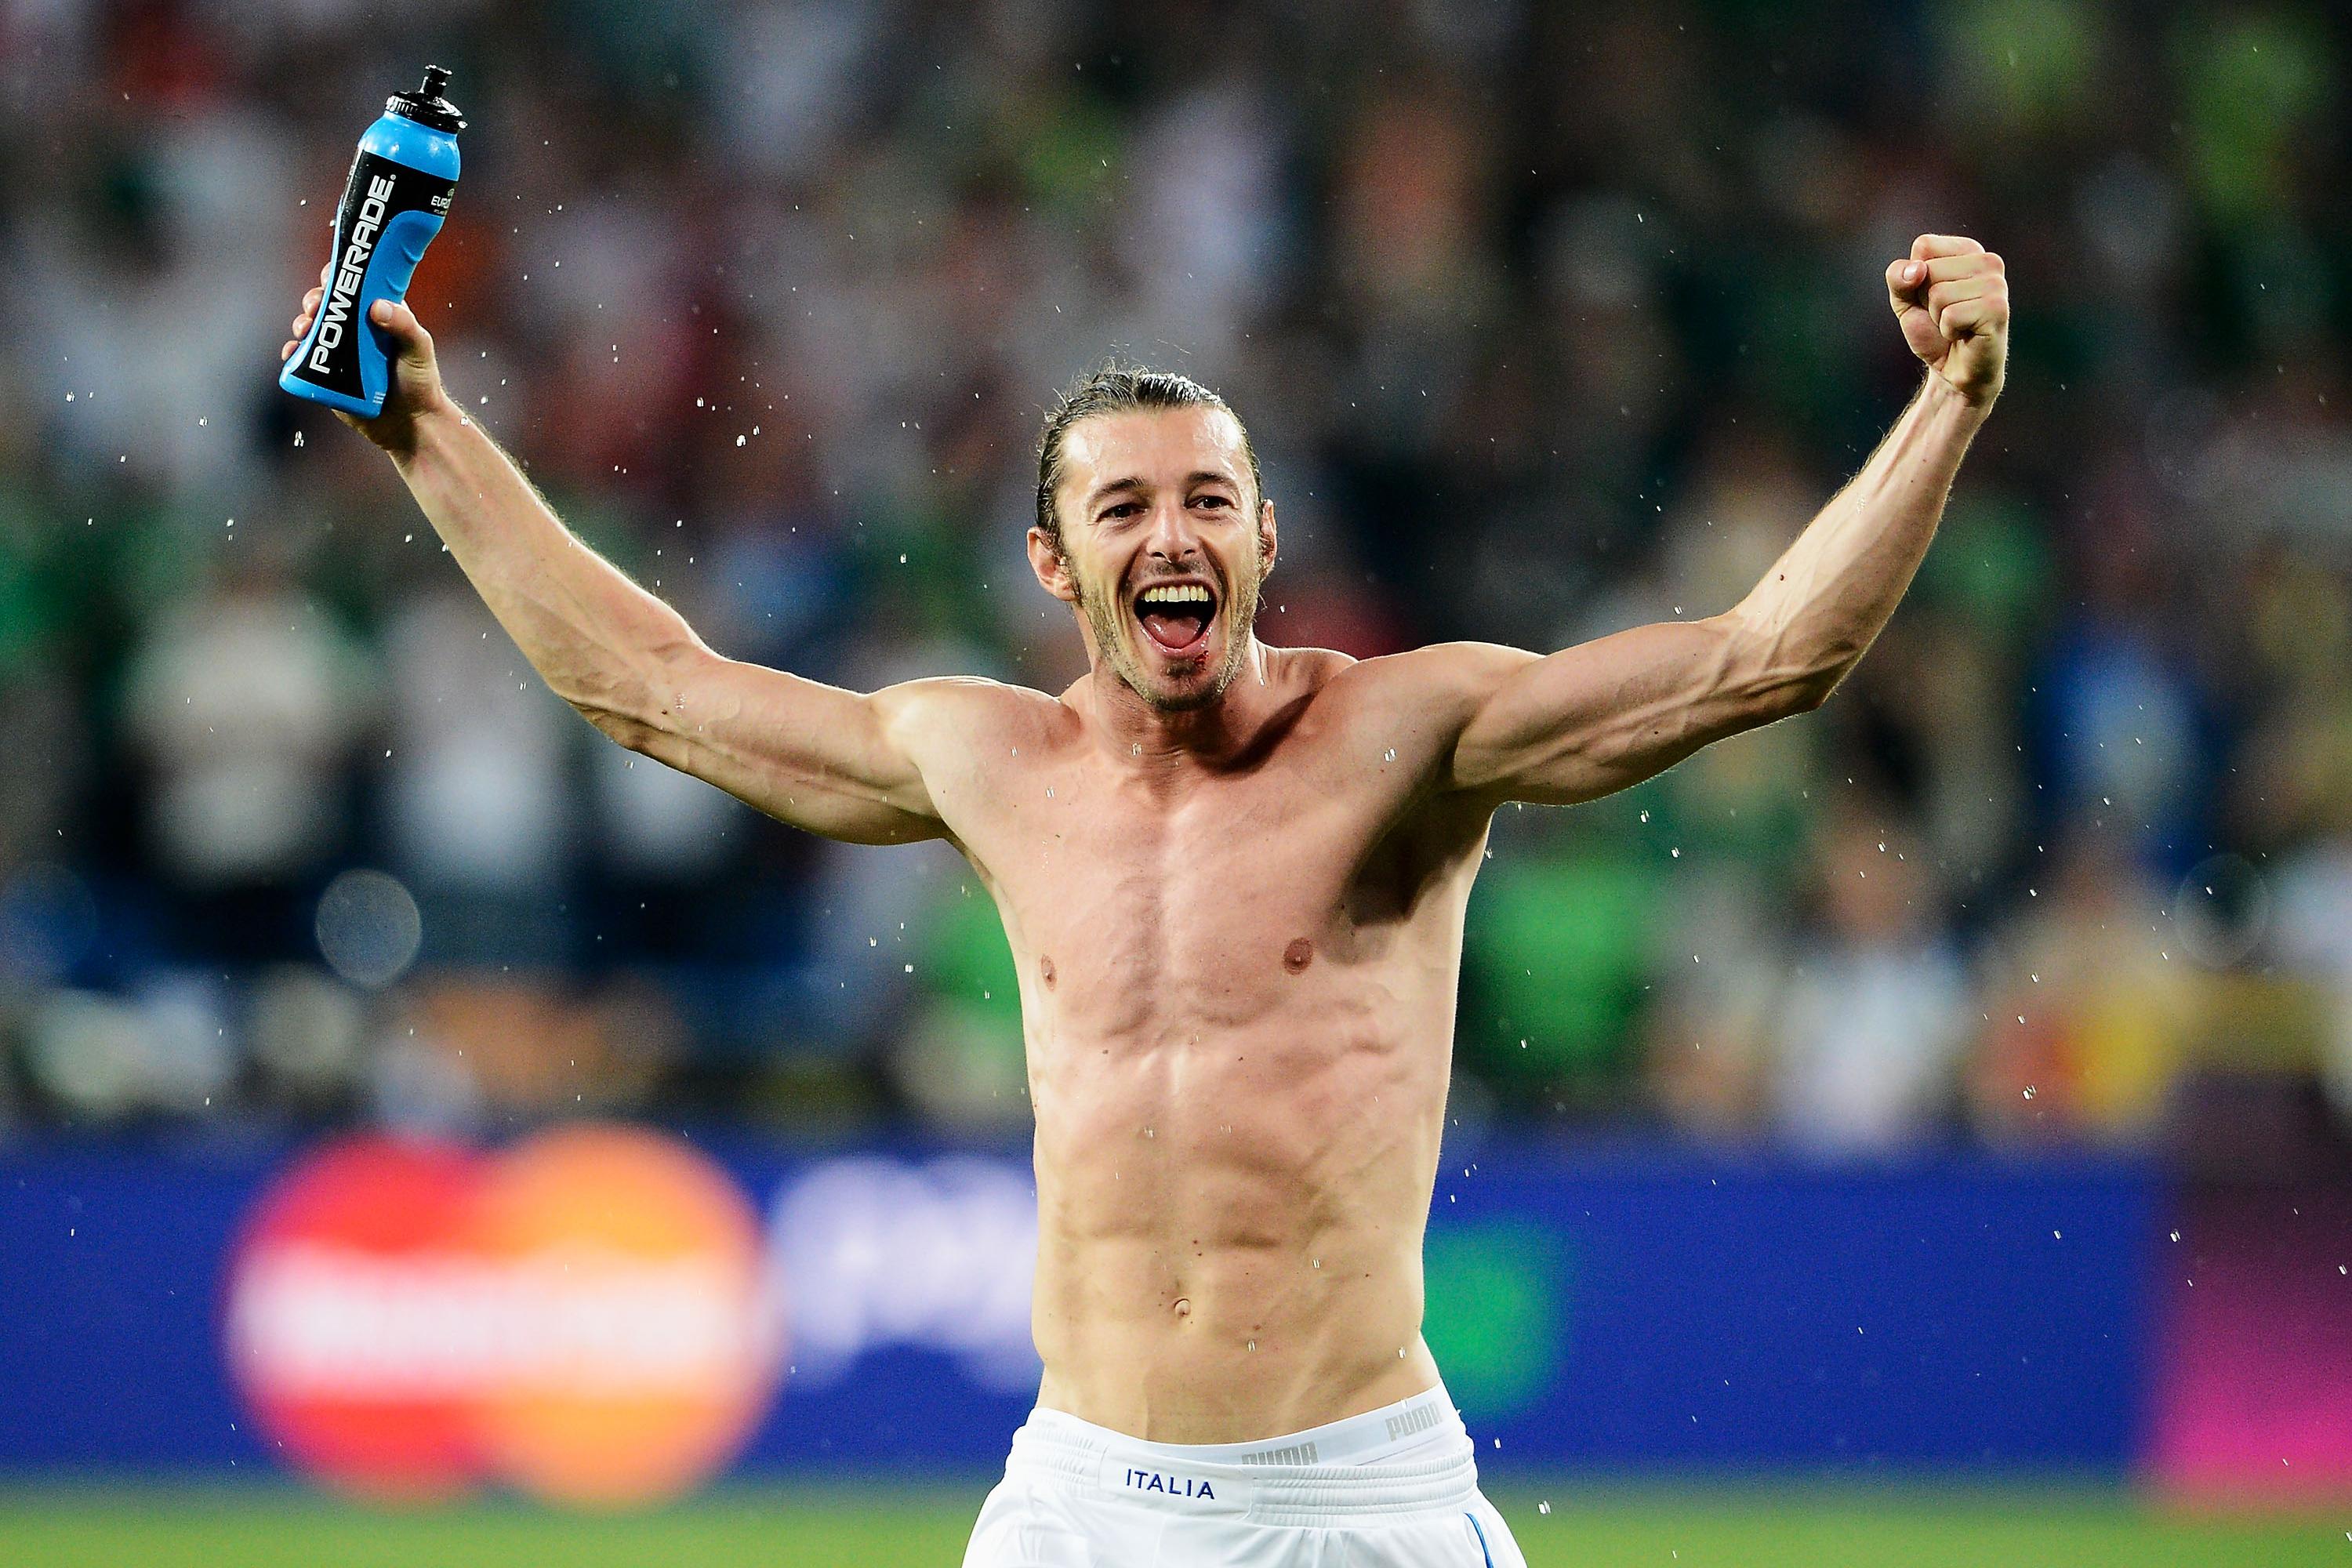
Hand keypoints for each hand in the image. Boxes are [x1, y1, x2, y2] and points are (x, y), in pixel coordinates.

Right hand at [282, 262, 453, 459]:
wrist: (410, 424)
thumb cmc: (419, 383)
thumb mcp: (419, 349)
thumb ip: (404, 326)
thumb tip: (376, 306)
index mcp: (378, 314)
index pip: (354, 286)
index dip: (339, 276)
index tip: (330, 278)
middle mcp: (356, 329)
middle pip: (327, 303)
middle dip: (314, 299)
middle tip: (315, 307)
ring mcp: (339, 350)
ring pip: (311, 327)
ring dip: (301, 322)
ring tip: (304, 328)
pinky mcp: (327, 373)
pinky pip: (303, 357)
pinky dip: (293, 352)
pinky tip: (292, 351)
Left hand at [1886, 234, 2006, 408]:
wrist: (1954, 371)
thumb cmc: (1933, 331)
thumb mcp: (1904, 300)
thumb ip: (1898, 277)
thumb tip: (1916, 270)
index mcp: (1968, 250)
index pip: (1923, 246)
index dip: (1915, 277)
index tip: (1931, 297)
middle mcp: (1988, 261)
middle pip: (1929, 270)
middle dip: (1926, 300)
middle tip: (1946, 315)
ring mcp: (1996, 284)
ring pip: (1938, 293)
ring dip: (1938, 317)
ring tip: (1955, 325)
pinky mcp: (1997, 309)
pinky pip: (1950, 315)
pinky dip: (1948, 330)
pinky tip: (1964, 335)